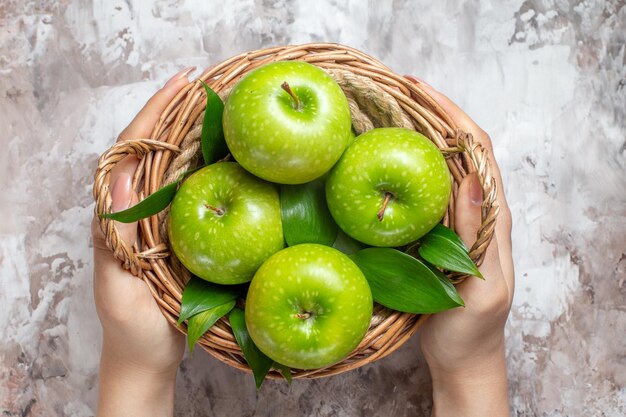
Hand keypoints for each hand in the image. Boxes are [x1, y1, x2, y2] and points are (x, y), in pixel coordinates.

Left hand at [91, 67, 194, 416]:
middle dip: (179, 112)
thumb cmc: (132, 330)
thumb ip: (115, 233)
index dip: (155, 112)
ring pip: (176, 166)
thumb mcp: (118, 284)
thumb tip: (119, 169)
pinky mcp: (182, 234)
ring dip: (196, 133)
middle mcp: (138, 209)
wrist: (147, 360)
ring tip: (225, 108)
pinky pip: (196, 192)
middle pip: (156, 148)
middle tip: (211, 84)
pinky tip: (233, 158)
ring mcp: (162, 220)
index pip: (132, 149)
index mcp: (116, 215)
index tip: (183, 83)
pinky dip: (211, 167)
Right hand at [407, 76, 513, 416]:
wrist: (462, 358)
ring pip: (441, 164)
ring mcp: (456, 220)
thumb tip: (475, 180)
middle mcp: (476, 211)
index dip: (451, 113)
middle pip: (459, 147)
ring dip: (418, 132)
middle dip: (430, 112)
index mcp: (493, 218)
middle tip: (393, 90)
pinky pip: (424, 188)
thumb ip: (480, 237)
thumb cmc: (471, 331)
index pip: (477, 150)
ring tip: (386, 110)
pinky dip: (408, 164)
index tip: (418, 90)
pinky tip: (385, 157)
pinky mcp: (438, 232)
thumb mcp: (479, 289)